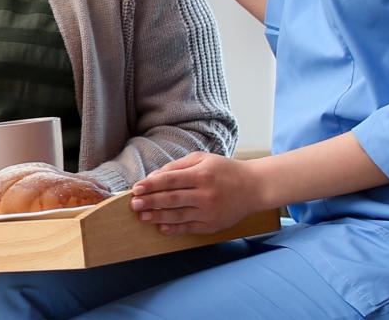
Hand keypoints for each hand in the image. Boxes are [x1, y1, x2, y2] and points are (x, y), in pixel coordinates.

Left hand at [130, 152, 266, 234]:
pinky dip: (174, 229)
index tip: (136, 188)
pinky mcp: (213, 225)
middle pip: (172, 199)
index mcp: (202, 175)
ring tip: (142, 216)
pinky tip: (161, 227)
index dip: (152, 185)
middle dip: (150, 202)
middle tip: (134, 204)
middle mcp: (206, 194)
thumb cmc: (225, 170)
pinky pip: (190, 228)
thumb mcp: (202, 159)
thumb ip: (177, 166)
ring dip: (158, 216)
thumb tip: (153, 177)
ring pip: (178, 216)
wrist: (254, 187)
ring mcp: (209, 212)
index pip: (171, 180)